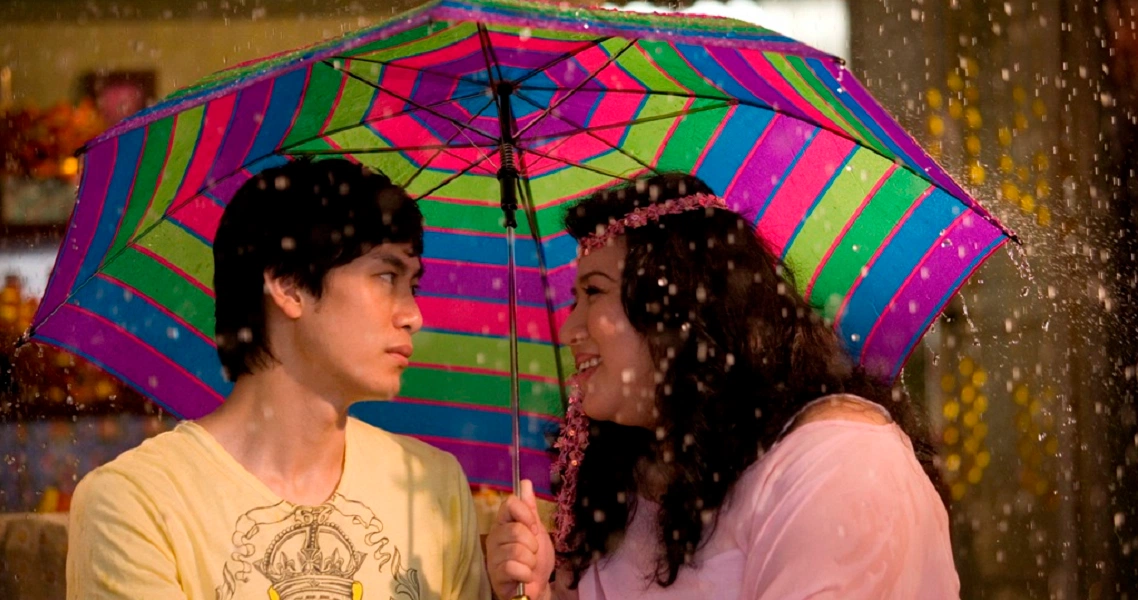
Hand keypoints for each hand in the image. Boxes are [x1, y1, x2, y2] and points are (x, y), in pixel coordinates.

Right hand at [486, 479, 554, 599]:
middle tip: (532, 552)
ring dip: (530, 561)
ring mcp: (493, 555)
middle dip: (532, 544)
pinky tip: (524, 576)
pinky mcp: (494, 573)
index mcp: (504, 522)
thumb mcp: (537, 531)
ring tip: (528, 566)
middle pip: (516, 529)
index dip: (526, 515)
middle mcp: (495, 536)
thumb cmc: (536, 558)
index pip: (510, 504)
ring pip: (516, 550)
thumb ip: (530, 508)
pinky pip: (513, 567)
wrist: (538, 586)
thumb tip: (525, 482)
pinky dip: (525, 573)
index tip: (534, 527)